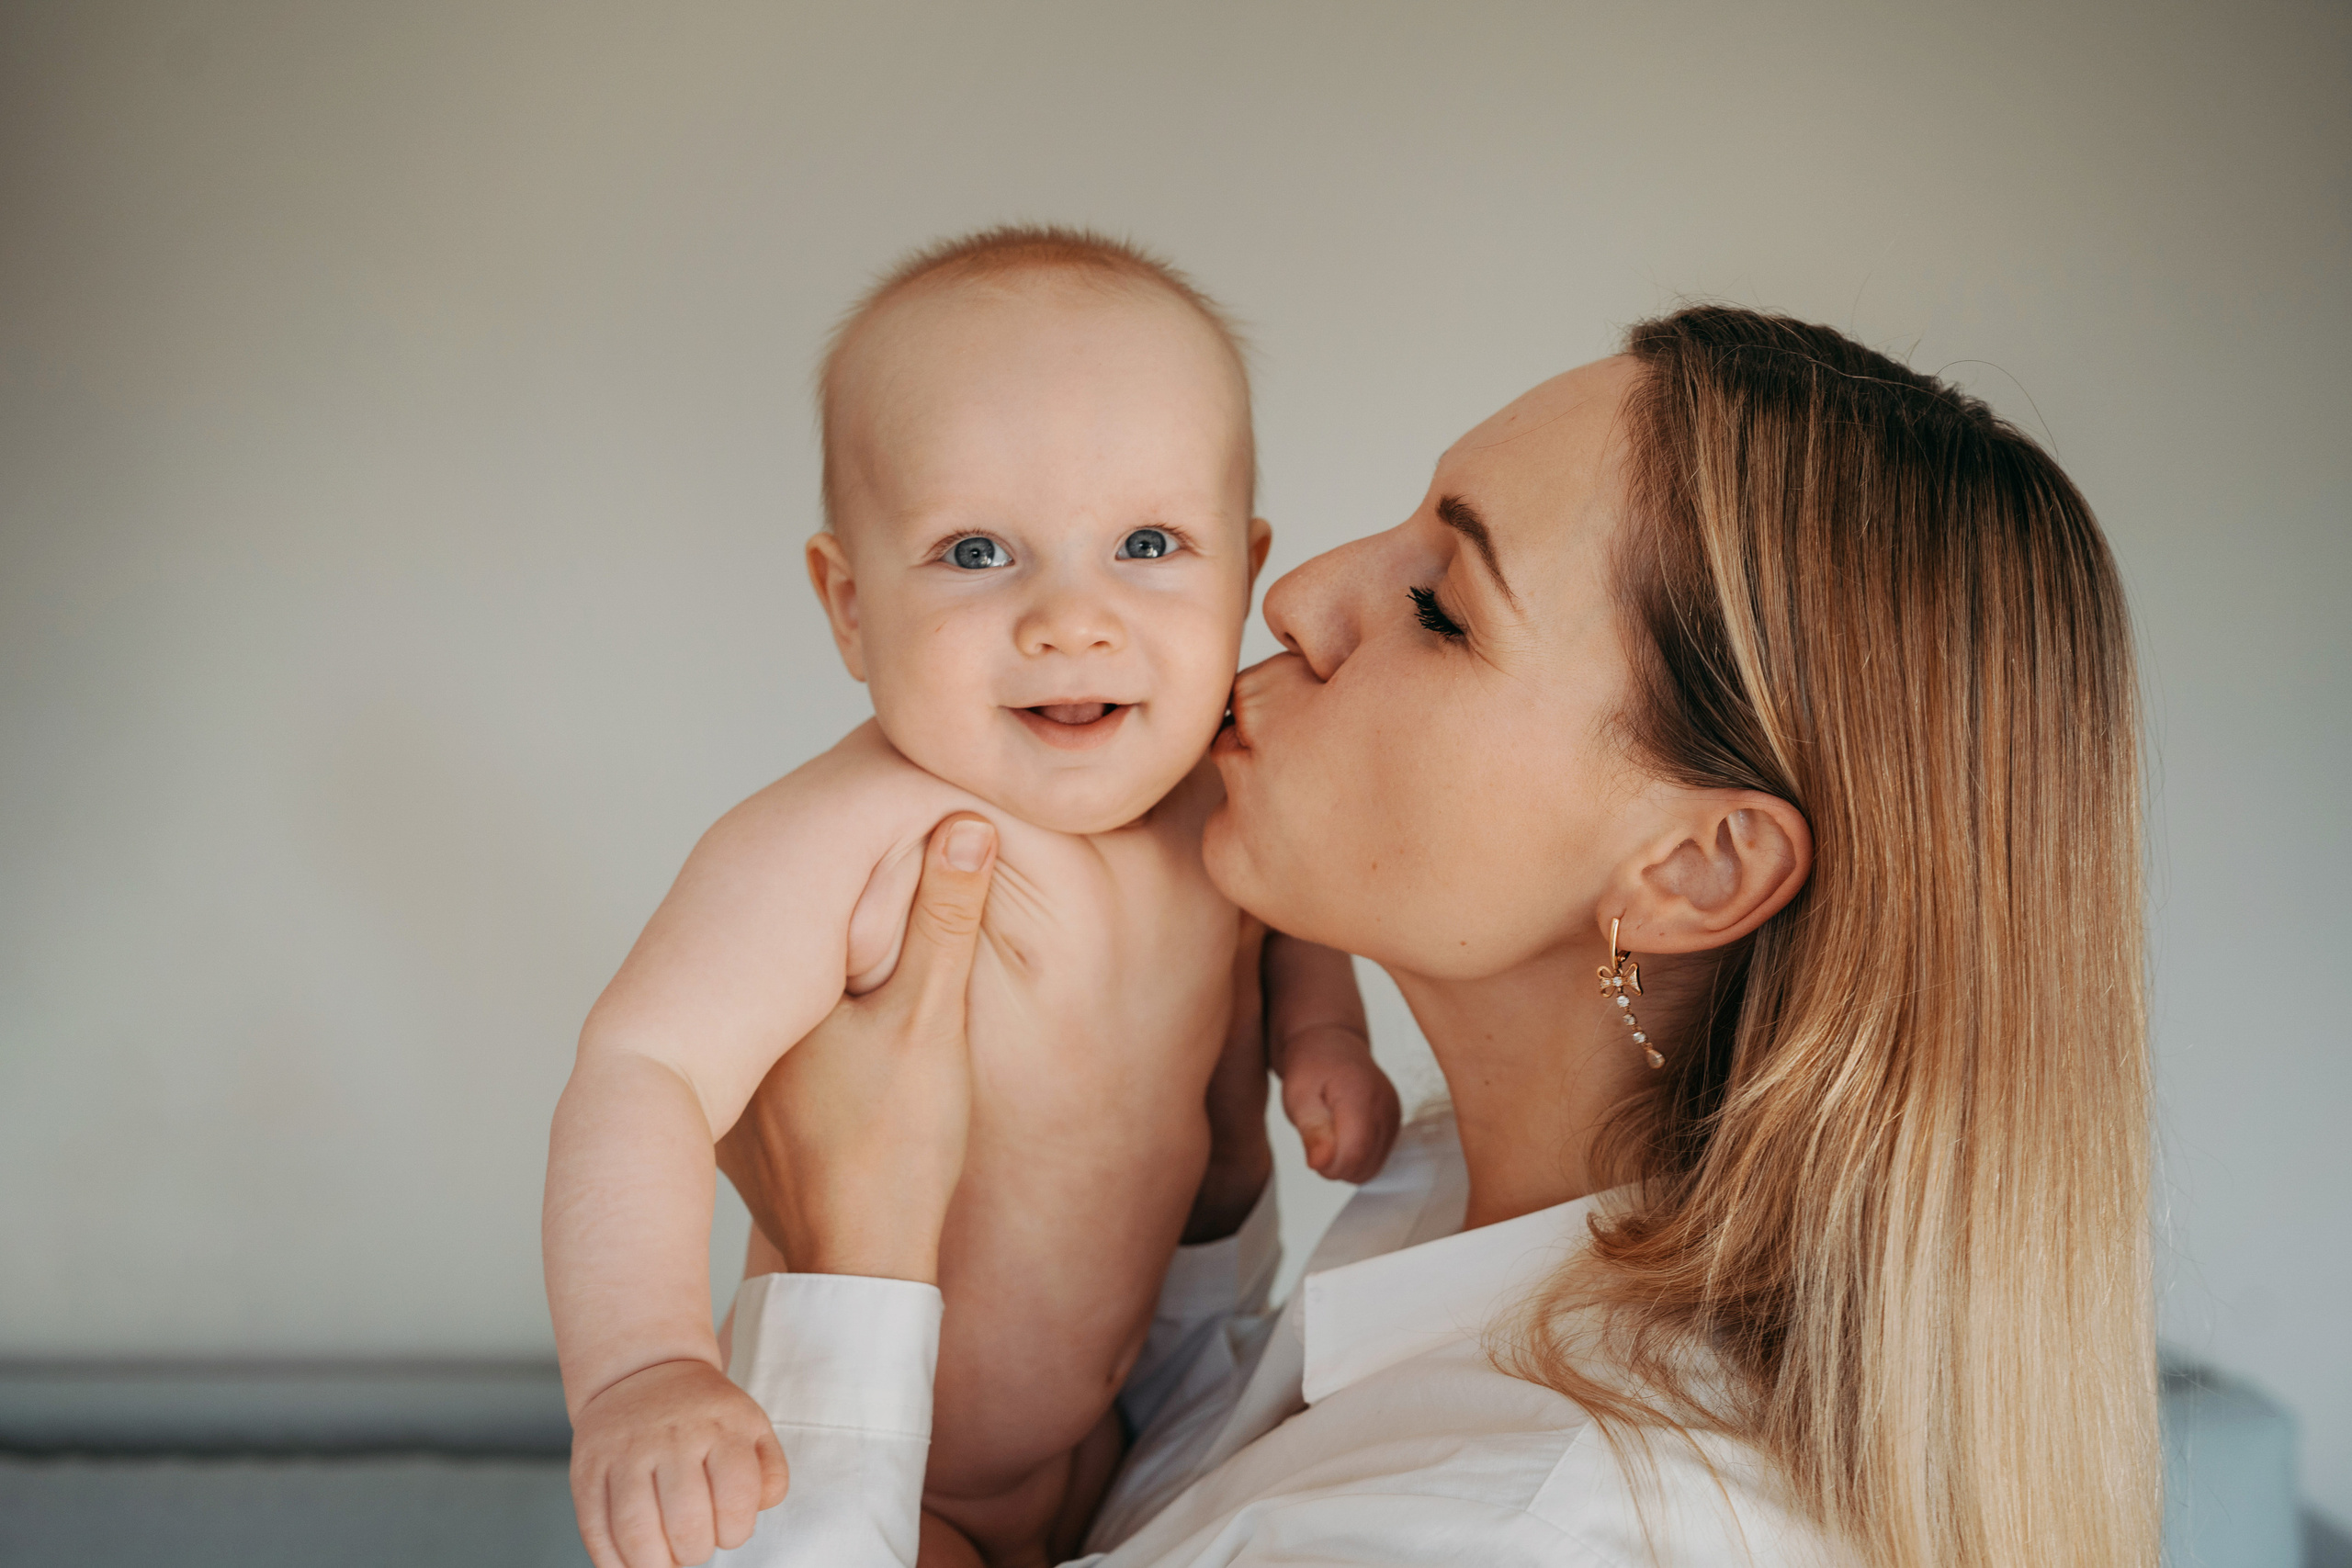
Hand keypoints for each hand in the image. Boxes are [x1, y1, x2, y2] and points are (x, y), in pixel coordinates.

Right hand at [569, 1359, 788, 1567]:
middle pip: (687, 1524)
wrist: (642, 1373)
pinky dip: (614, 1561)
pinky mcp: (587, 1470)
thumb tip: (758, 1511)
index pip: (736, 1500)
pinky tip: (631, 1560)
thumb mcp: (751, 1428)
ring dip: (655, 1563)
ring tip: (665, 1558)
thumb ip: (770, 1474)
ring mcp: (625, 1453)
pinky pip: (595, 1531)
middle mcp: (673, 1437)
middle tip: (694, 1545)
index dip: (735, 1532)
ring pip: (636, 1532)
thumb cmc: (705, 1416)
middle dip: (696, 1552)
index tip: (728, 1530)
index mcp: (722, 1427)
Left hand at [716, 812, 997, 1283]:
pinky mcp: (735, 1127)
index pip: (807, 901)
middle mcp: (729, 1033)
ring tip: (866, 973)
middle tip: (884, 902)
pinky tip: (842, 1047)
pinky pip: (769, 1055)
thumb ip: (945, 920)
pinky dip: (803, 1038)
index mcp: (770, 993)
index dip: (851, 869)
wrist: (859, 1272)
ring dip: (814, 984)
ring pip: (776, 1007)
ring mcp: (726, 1086)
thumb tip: (964, 823)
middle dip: (832, 923)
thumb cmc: (896, 1153)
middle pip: (785, 951)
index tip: (887, 843)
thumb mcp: (932, 1021)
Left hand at [1279, 1026, 1401, 1182]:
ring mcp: (1394, 1115)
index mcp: (1361, 1097)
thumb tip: (1320, 1164)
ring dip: (1346, 1162)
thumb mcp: (1298, 1097)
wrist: (1331, 1044)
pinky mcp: (1395, 1123)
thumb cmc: (1311, 1067)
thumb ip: (1312, 1132)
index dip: (1328, 1165)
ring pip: (1372, 1167)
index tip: (1312, 1149)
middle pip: (1365, 1166)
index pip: (1353, 1155)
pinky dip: (1358, 1157)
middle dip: (1335, 1165)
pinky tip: (1343, 1135)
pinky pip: (1377, 1159)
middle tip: (1318, 1138)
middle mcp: (1385, 1107)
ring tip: (1329, 1135)